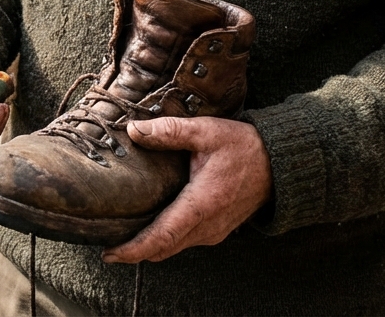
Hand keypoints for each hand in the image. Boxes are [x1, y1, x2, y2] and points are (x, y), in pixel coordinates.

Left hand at [102, 117, 272, 263]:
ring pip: (173, 248)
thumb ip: (169, 131)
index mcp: (202, 204)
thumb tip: (134, 130)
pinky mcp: (215, 231)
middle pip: (163, 249)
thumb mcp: (206, 131)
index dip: (134, 249)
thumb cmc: (243, 147)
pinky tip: (147, 226)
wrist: (280, 165)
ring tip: (120, 234)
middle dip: (133, 251)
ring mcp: (213, 232)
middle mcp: (208, 226)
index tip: (110, 254)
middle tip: (105, 244)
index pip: (163, 237)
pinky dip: (163, 240)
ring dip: (148, 246)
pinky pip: (183, 242)